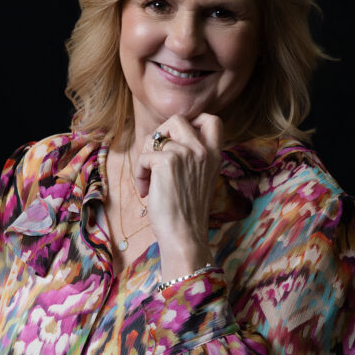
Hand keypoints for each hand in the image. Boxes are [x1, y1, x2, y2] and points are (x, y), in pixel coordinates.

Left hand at [133, 113, 222, 279]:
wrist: (184, 235)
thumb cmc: (187, 213)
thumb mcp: (199, 179)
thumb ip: (192, 158)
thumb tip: (165, 140)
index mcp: (214, 155)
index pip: (212, 119)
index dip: (193, 121)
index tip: (178, 139)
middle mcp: (203, 150)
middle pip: (177, 120)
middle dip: (160, 135)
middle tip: (156, 158)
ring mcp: (186, 153)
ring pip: (155, 137)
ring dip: (146, 157)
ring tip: (149, 180)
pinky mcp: (166, 161)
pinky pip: (144, 156)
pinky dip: (139, 173)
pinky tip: (146, 191)